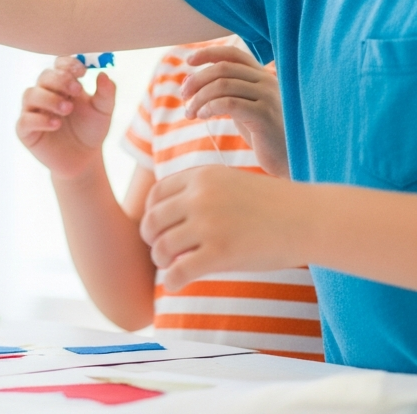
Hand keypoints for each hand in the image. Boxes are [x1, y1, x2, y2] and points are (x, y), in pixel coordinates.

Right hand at [16, 56, 116, 179]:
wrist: (84, 159)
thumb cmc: (91, 130)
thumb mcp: (103, 111)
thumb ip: (106, 93)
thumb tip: (104, 74)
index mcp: (63, 84)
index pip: (59, 65)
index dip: (68, 64)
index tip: (82, 71)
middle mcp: (45, 93)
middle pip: (44, 76)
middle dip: (59, 80)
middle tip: (76, 90)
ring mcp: (33, 111)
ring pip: (30, 94)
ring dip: (49, 98)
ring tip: (67, 109)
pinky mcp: (25, 130)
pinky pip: (25, 120)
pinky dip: (40, 120)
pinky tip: (56, 124)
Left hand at [140, 165, 307, 289]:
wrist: (311, 219)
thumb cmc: (274, 206)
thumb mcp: (231, 184)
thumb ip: (200, 194)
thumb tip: (166, 219)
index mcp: (201, 177)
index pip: (156, 196)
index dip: (151, 214)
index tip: (157, 229)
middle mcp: (199, 197)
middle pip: (152, 221)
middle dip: (152, 240)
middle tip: (160, 252)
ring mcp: (208, 225)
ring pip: (162, 247)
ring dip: (161, 261)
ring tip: (170, 267)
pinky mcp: (220, 253)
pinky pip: (178, 271)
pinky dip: (172, 280)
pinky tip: (176, 285)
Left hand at [180, 45, 288, 176]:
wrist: (291, 159)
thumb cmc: (265, 134)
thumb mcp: (243, 108)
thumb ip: (222, 93)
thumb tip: (187, 81)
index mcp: (262, 77)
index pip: (234, 54)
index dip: (209, 53)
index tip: (188, 61)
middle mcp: (267, 81)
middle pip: (222, 68)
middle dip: (196, 80)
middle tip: (183, 96)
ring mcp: (268, 97)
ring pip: (222, 85)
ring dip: (198, 98)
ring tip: (190, 112)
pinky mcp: (265, 115)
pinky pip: (229, 103)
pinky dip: (209, 107)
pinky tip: (202, 116)